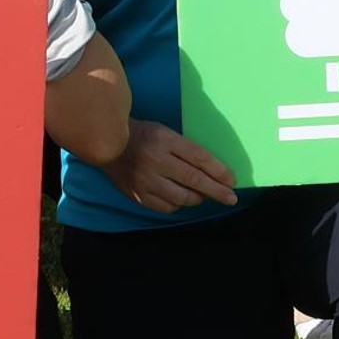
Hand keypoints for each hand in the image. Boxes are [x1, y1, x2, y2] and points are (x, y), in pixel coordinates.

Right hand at [105, 120, 238, 215]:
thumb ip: (185, 149)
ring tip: (204, 195)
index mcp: (164, 139)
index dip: (218, 171)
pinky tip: (182, 199)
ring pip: (181, 197)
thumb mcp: (164, 132)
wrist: (106, 143)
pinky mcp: (137, 195)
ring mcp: (145, 180)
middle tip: (230, 198)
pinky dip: (178, 205)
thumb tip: (212, 171)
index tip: (231, 180)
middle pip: (194, 179)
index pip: (199, 157)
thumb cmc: (142, 135)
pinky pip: (166, 206)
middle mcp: (155, 160)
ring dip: (197, 198)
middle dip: (216, 190)